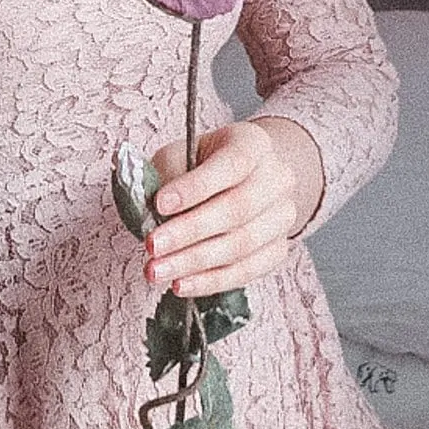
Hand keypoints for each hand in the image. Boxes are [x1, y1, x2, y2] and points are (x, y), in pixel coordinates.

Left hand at [143, 117, 322, 297]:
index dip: (195, 187)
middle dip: (189, 232)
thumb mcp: (180, 156)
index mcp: (253, 144)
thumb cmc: (202, 165)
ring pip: (241, 245)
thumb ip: (166, 177)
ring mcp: (282, 217)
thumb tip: (146, 211)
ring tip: (157, 271)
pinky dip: (210, 282)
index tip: (159, 204)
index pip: (230, 164)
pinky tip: (181, 284)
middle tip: (152, 246)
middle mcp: (277, 179)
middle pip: (237, 209)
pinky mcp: (278, 249)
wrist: (241, 180)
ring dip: (194, 263)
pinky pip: (246, 271)